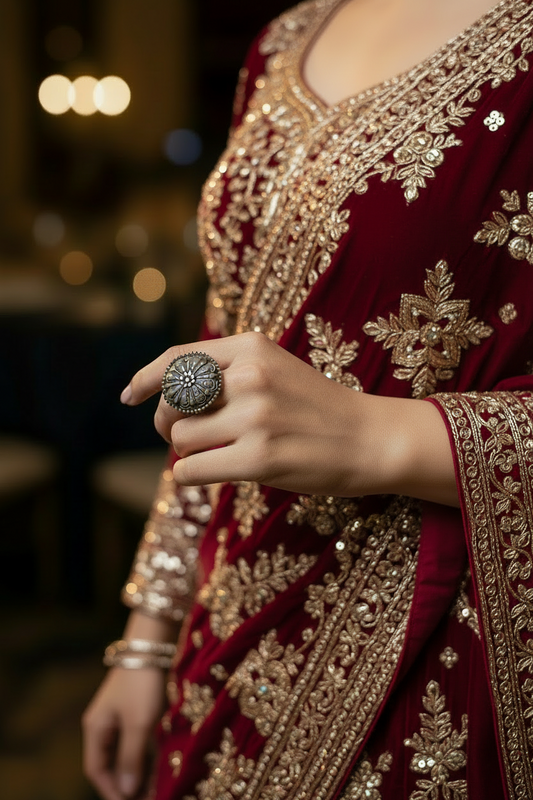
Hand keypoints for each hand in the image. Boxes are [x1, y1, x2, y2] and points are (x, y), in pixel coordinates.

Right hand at [82, 666, 165, 799]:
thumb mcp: (138, 723)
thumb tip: (127, 790)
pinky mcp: (137, 710)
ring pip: (127, 753)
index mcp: (96, 728)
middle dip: (128, 784)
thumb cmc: (142, 683)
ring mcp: (120, 717)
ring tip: (158, 787)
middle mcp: (105, 725)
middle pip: (111, 764)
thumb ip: (131, 758)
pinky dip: (148, 755)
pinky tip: (162, 766)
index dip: (111, 790)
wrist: (153, 645)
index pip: (96, 770)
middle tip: (149, 797)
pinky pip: (138, 741)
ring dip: (140, 771)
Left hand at [122, 332, 457, 504]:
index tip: (130, 396)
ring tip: (212, 455)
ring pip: (181, 439)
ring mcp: (255, 417)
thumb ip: (228, 372)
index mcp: (252, 348)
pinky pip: (191, 470)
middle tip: (182, 436)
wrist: (372, 438)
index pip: (178, 359)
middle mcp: (250, 376)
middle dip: (167, 423)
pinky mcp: (259, 459)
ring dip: (187, 453)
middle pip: (173, 402)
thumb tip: (166, 398)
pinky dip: (191, 476)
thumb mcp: (276, 369)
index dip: (146, 379)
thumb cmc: (318, 408)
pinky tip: (211, 474)